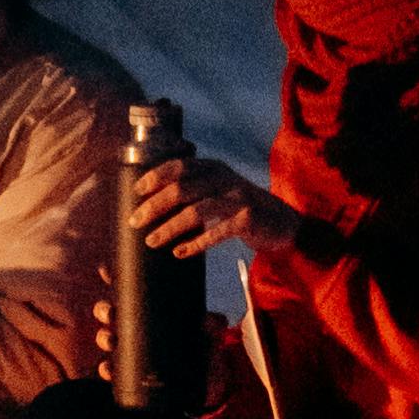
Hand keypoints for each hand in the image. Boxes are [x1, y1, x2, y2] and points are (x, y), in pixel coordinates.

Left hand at [125, 152, 284, 261]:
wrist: (283, 222)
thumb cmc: (241, 207)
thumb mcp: (220, 189)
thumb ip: (195, 188)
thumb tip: (153, 202)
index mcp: (214, 167)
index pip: (179, 165)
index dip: (155, 176)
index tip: (136, 191)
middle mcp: (224, 178)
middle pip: (182, 189)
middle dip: (154, 205)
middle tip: (135, 221)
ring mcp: (237, 198)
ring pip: (195, 211)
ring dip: (169, 227)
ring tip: (151, 241)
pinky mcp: (247, 220)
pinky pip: (216, 232)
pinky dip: (195, 244)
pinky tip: (180, 252)